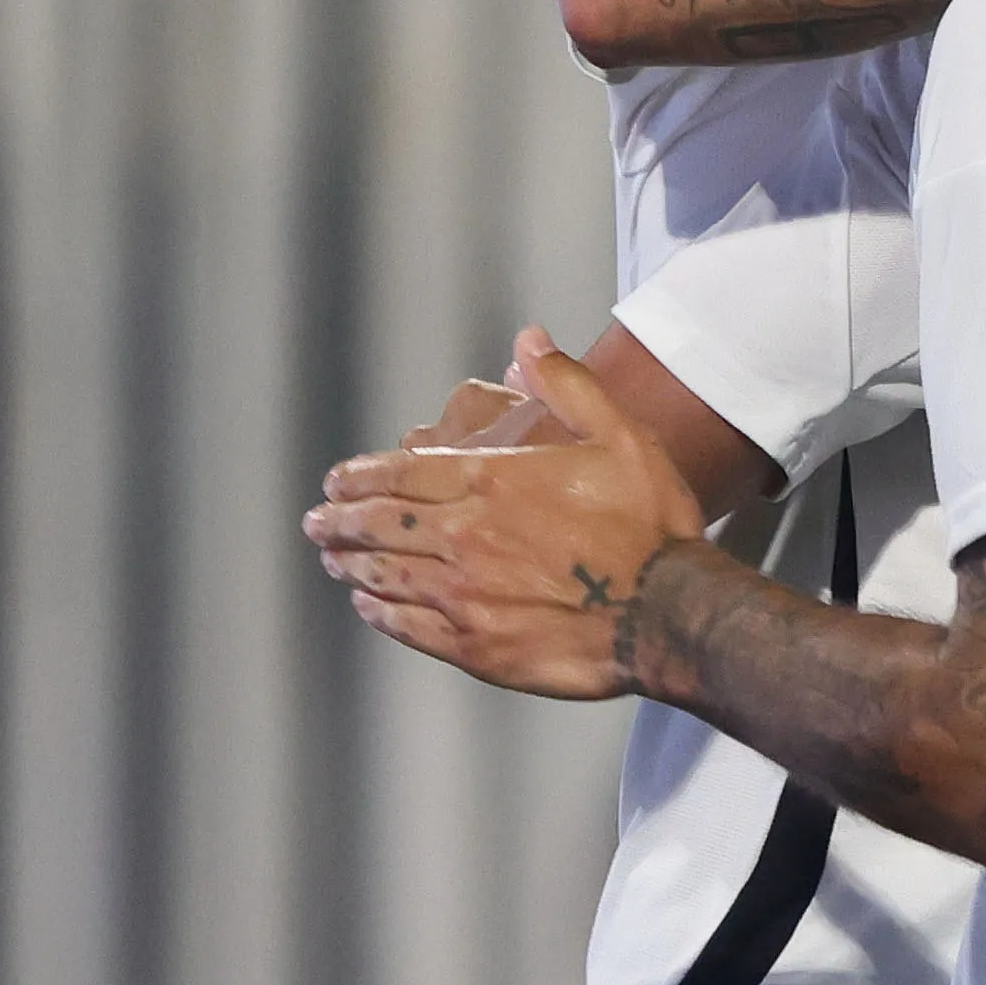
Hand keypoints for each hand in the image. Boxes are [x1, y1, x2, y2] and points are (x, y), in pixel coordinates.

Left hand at [306, 330, 708, 700]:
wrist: (668, 611)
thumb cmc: (650, 524)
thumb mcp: (621, 436)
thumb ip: (568, 385)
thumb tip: (528, 340)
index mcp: (491, 482)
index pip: (400, 473)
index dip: (359, 475)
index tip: (335, 480)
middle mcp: (463, 537)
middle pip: (378, 524)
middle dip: (339, 520)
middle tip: (317, 521)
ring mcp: (462, 594)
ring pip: (383, 574)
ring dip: (351, 564)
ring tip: (333, 560)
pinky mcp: (474, 644)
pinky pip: (407, 626)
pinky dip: (379, 613)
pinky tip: (370, 607)